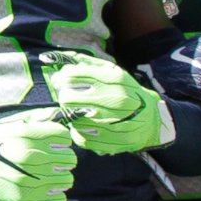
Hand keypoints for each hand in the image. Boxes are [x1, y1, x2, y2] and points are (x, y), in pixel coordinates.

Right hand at [0, 111, 77, 200]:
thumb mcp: (9, 126)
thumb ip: (36, 123)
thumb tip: (60, 122)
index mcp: (25, 136)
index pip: (63, 136)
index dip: (62, 139)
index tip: (56, 143)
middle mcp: (28, 157)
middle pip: (68, 159)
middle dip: (63, 158)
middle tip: (53, 160)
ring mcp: (28, 181)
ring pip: (66, 180)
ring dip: (61, 177)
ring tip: (49, 176)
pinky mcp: (25, 199)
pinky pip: (57, 200)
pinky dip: (56, 196)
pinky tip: (47, 190)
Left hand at [45, 58, 169, 153]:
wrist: (152, 119)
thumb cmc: (124, 90)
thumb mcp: (109, 71)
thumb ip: (80, 63)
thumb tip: (47, 58)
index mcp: (113, 78)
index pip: (72, 75)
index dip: (61, 78)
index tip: (62, 82)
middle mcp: (115, 99)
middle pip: (68, 98)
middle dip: (64, 96)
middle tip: (70, 97)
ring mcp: (114, 123)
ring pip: (72, 118)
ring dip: (72, 114)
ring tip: (81, 111)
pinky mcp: (111, 142)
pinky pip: (80, 136)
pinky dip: (79, 131)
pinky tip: (88, 125)